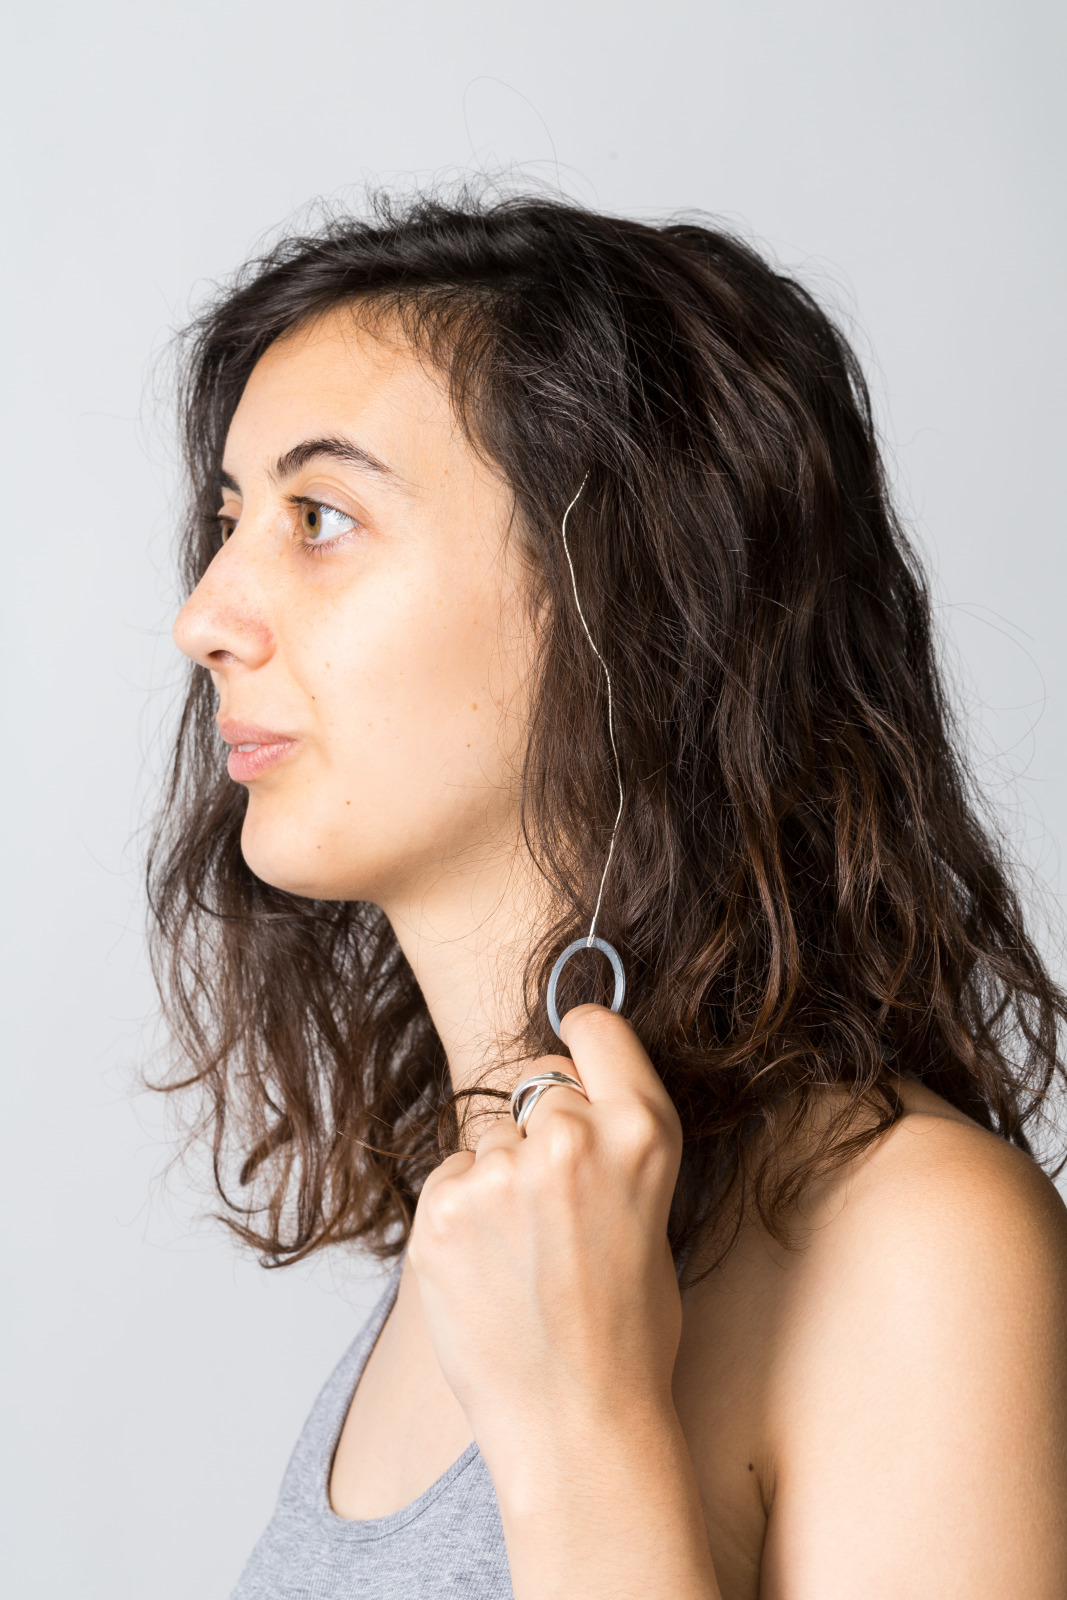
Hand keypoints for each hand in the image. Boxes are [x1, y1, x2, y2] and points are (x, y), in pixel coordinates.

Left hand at [407, 1003, 683, 1492]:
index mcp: (642, 1133)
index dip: (579, 1041)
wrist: (577, 1426)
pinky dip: (460, 1213)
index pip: (596, 1028)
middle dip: (536, 1125)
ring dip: (495, 1174)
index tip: (571, 1051)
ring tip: (521, 1253)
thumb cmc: (624, 1330)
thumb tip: (560, 1091)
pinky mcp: (442, 1209)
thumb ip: (610, 1144)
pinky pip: (448, 1177)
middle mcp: (572, 1138)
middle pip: (532, 1080)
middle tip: (552, 1206)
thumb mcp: (652, 1213)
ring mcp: (502, 1173)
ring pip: (485, 1133)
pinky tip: (488, 1268)